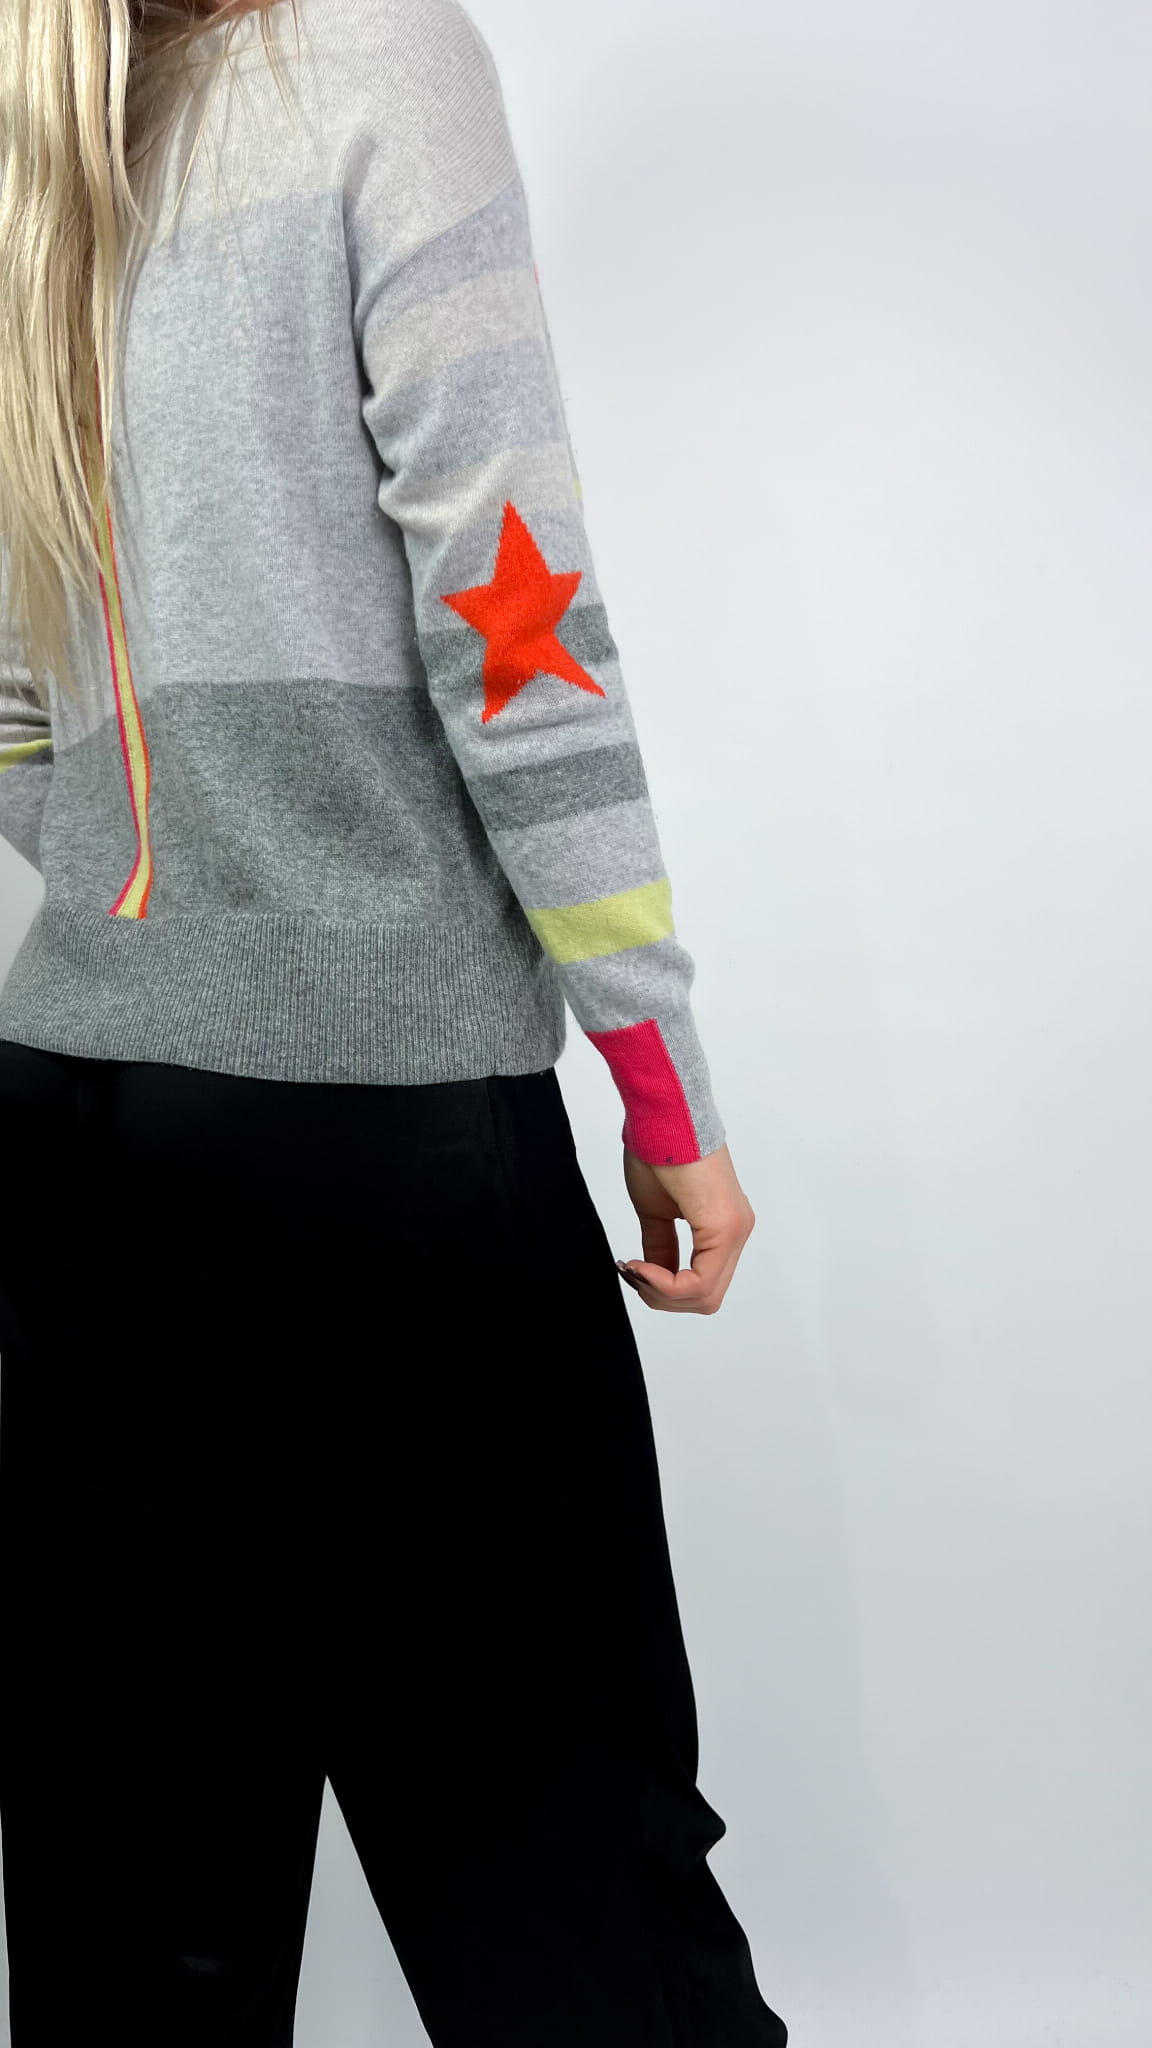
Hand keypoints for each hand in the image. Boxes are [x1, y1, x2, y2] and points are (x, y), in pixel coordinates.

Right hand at [617, 1141, 754, 1313]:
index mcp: (723, 1226)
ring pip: (705, 1296)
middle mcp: (737, 1231)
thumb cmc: (658, 1150)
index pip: (701, 1284)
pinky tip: (642, 1267)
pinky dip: (666, 1284)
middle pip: (706, 1298)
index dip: (663, 1289)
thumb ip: (661, 1246)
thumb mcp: (656, 1211)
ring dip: (662, 1293)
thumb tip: (654, 1274)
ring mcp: (735, 1230)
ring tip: (635, 1269)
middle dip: (662, 1296)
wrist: (663, 1116)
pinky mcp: (724, 1227)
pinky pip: (700, 1281)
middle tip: (632, 1274)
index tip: (631, 1269)